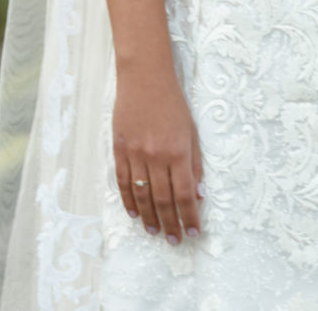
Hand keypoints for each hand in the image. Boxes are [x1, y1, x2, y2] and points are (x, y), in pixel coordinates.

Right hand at [112, 62, 203, 242]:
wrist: (144, 78)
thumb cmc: (172, 103)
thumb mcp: (192, 132)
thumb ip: (195, 164)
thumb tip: (198, 194)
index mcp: (178, 152)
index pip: (184, 194)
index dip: (190, 217)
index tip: (194, 231)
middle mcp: (156, 156)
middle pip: (163, 200)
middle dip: (170, 224)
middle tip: (175, 240)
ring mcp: (135, 153)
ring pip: (142, 195)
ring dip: (149, 217)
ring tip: (155, 232)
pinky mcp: (119, 148)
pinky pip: (123, 181)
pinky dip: (129, 200)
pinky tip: (135, 213)